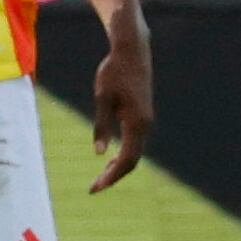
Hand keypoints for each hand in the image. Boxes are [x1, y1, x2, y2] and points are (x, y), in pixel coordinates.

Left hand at [88, 36, 153, 192]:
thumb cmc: (114, 72)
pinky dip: (124, 155)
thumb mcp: (102, 98)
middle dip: (114, 177)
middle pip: (132, 161)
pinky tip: (110, 159)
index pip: (126, 159)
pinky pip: (136, 143)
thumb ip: (101, 126)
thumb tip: (98, 153)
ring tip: (100, 178)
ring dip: (119, 167)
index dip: (111, 177)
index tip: (96, 188)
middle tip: (94, 188)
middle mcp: (145, 125)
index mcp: (136, 122)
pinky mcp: (143, 116)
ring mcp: (146, 121)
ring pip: (135, 153)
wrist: (132, 52)